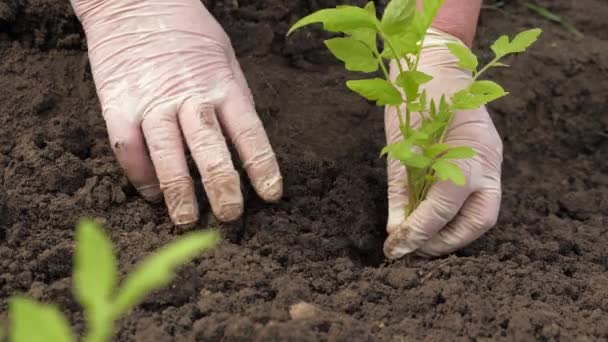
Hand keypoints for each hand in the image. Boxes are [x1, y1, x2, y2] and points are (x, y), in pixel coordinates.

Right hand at [71, 0, 281, 223]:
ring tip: (186, 218)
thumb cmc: (186, 31)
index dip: (261, 166)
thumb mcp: (224, 58)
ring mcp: (152, 102)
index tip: (271, 195)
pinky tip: (151, 192)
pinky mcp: (118, 105)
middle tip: (230, 216)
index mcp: (222, 85)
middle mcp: (189, 97)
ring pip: (168, 156)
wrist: (134, 1)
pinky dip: (140, 175)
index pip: (248, 132)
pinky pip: (129, 149)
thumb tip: (244, 142)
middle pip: (209, 150)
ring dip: (179, 192)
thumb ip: (233, 98)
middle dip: (222, 187)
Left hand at [383, 31, 502, 257]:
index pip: (446, 203)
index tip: (395, 247)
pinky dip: (454, 219)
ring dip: (450, 235)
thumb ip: (400, 188)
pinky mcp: (488, 164)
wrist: (437, 65)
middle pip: (478, 219)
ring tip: (420, 241)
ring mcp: (492, 161)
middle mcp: (487, 160)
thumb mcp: (401, 143)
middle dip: (442, 242)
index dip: (421, 229)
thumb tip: (395, 231)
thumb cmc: (414, 97)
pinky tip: (432, 223)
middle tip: (410, 249)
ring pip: (482, 216)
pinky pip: (477, 202)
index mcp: (466, 149)